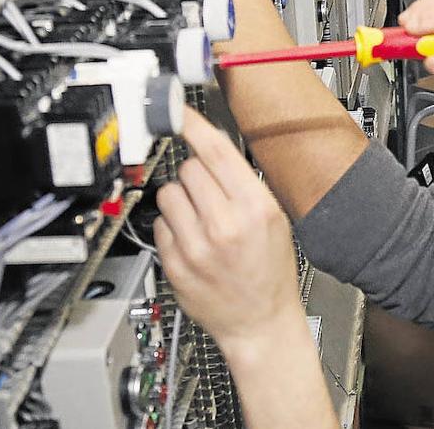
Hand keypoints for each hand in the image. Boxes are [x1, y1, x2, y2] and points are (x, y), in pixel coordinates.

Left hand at [153, 108, 303, 352]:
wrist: (260, 323)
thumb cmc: (270, 272)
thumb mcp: (274, 220)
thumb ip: (244, 184)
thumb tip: (211, 148)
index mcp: (255, 208)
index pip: (216, 151)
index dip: (193, 125)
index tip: (176, 111)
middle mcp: (224, 225)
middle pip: (188, 168)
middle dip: (196, 174)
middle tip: (209, 193)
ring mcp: (196, 246)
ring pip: (168, 193)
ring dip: (180, 199)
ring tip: (199, 218)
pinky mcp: (173, 264)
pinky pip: (159, 224)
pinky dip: (171, 226)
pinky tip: (191, 240)